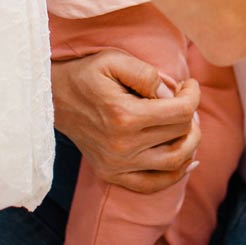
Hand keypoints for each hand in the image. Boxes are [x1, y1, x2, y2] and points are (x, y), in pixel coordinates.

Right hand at [52, 51, 202, 193]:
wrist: (52, 99)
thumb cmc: (86, 74)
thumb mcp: (114, 59)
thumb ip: (147, 74)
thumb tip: (172, 94)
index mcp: (124, 116)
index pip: (181, 112)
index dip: (193, 94)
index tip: (188, 84)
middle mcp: (122, 146)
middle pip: (181, 134)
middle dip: (191, 113)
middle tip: (183, 99)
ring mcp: (116, 164)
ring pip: (174, 162)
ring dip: (190, 142)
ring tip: (187, 125)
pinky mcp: (111, 174)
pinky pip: (152, 184)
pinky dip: (175, 174)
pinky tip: (188, 161)